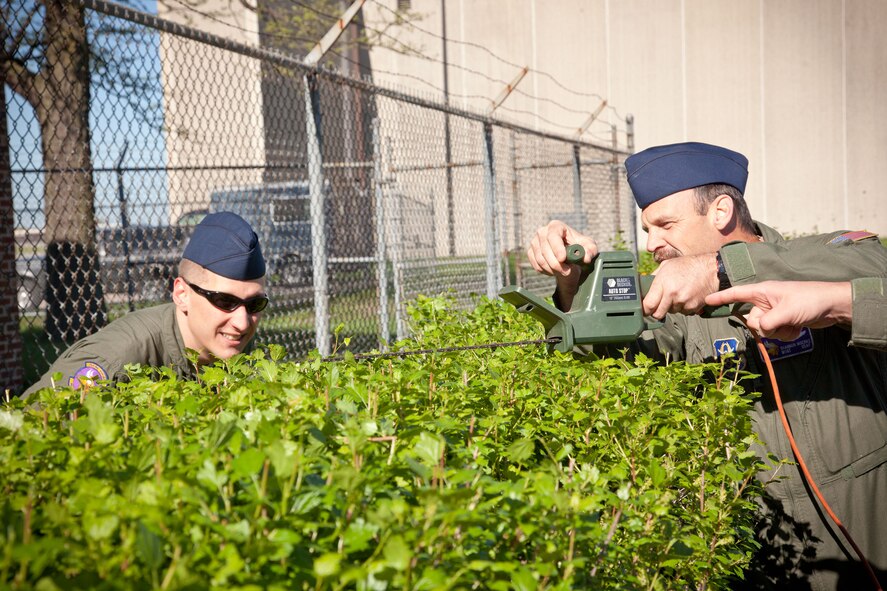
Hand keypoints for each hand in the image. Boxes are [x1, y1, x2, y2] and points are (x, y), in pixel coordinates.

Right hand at [527, 220, 597, 276]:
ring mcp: (534, 242)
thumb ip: (590, 251)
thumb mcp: (589, 247)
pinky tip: (555, 270)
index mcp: (556, 226)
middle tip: (567, 272)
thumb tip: (585, 258)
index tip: (562, 259)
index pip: (553, 235)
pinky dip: (546, 271)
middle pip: (545, 249)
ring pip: (540, 259)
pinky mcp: (531, 252)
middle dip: (556, 263)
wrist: (569, 255)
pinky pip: (536, 265)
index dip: (557, 247)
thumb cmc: (580, 247)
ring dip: (553, 269)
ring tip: (564, 271)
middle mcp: (542, 232)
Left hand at [642, 253, 718, 318]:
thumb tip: (644, 285)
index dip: (644, 309)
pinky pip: (682, 312)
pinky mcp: (692, 307)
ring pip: (670, 312)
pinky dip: (683, 307)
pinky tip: (686, 296)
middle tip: (659, 304)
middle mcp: (672, 294)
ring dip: (671, 307)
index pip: (648, 305)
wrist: (711, 270)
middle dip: (657, 310)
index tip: (644, 309)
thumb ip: (654, 277)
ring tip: (678, 293)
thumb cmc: (689, 265)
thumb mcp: (666, 265)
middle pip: (658, 314)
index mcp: (663, 283)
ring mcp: (683, 302)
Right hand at [704, 281, 852, 340]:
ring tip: (793, 324)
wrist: (834, 305)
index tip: (705, 301)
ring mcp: (775, 312)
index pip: (736, 294)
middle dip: (765, 326)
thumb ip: (768, 322)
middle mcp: (766, 301)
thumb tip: (759, 330)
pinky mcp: (783, 321)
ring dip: (778, 332)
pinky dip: (786, 335)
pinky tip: (798, 328)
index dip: (720, 298)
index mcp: (762, 292)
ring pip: (764, 330)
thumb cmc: (810, 300)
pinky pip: (775, 334)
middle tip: (782, 321)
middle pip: (751, 320)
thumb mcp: (786, 311)